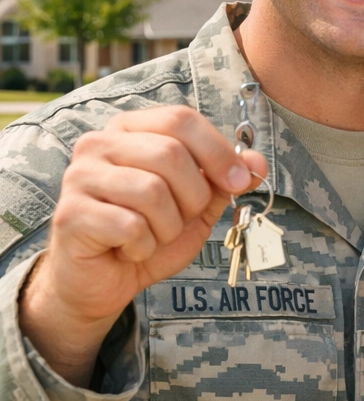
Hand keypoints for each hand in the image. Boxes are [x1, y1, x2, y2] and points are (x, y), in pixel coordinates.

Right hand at [19, 105, 266, 385]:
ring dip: (168, 226)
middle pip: (170, 153)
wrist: (105, 281)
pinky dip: (145, 246)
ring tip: (153, 235)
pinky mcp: (70, 214)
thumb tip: (257, 161)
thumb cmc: (149, 234)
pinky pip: (130, 226)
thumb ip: (224, 181)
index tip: (239, 181)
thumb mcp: (197, 206)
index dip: (217, 151)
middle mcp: (98, 143)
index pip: (180, 119)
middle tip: (183, 219)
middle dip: (193, 196)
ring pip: (152, 191)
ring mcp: (79, 177)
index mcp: (130, 129)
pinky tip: (130, 249)